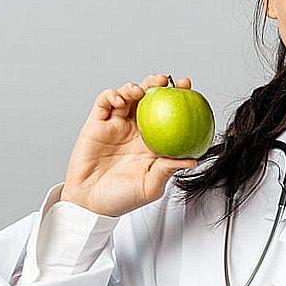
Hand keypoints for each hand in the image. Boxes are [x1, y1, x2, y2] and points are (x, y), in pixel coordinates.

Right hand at [61, 73, 199, 216]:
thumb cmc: (123, 198)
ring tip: (141, 91)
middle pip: (148, 97)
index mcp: (153, 140)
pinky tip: (119, 99)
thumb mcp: (151, 186)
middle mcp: (136, 129)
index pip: (169, 112)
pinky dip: (111, 95)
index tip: (187, 87)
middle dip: (157, 83)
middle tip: (166, 80)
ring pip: (127, 95)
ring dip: (134, 86)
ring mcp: (116, 125)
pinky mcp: (96, 125)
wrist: (91, 204)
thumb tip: (193, 159)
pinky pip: (104, 102)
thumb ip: (168, 169)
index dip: (178, 97)